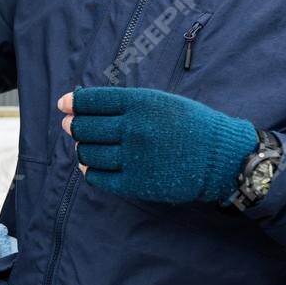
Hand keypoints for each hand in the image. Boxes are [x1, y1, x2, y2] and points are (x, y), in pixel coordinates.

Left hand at [57, 86, 259, 204]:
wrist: (221, 158)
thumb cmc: (192, 125)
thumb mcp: (162, 102)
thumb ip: (127, 103)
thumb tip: (88, 106)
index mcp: (140, 104)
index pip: (93, 101)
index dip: (73, 103)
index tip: (64, 105)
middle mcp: (133, 129)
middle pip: (86, 127)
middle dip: (73, 125)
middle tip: (69, 124)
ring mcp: (133, 158)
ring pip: (89, 152)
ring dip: (81, 147)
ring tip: (83, 144)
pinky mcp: (136, 183)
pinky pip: (99, 177)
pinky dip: (89, 170)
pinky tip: (89, 165)